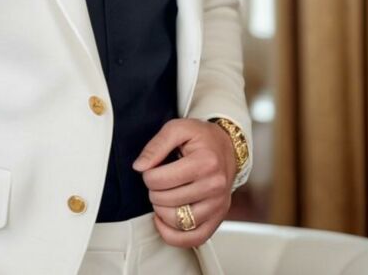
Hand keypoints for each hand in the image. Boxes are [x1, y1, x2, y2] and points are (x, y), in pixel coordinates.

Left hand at [131, 118, 236, 247]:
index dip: (148, 175)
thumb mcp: (178, 128)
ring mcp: (217, 205)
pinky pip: (193, 239)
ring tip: (162, 196)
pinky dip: (173, 235)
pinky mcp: (218, 219)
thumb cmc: (203, 138)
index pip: (161, 180)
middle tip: (157, 181)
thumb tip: (140, 166)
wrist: (227, 147)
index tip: (152, 169)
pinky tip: (164, 220)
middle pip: (167, 201)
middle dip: (154, 191)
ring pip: (177, 222)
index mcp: (205, 162)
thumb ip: (156, 145)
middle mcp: (214, 186)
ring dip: (161, 211)